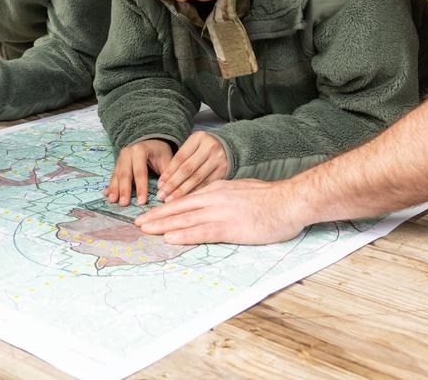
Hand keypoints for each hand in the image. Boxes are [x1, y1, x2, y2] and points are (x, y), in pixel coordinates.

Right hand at [104, 139, 172, 205]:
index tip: (141, 202)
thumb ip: (166, 175)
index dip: (141, 188)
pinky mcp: (117, 165)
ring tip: (113, 201)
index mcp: (139, 150)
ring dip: (115, 189)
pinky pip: (113, 176)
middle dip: (124, 190)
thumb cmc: (159, 152)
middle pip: (125, 174)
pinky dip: (110, 186)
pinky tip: (106, 194)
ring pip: (117, 176)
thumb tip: (165, 194)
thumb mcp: (166, 159)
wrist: (150, 141)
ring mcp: (120, 159)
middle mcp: (127, 153)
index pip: (140, 172)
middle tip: (124, 204)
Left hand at [134, 179, 308, 244]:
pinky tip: (169, 239)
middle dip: (157, 216)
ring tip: (145, 231)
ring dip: (162, 226)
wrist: (289, 201)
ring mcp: (220, 212)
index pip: (186, 199)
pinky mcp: (229, 227)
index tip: (152, 213)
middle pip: (179, 208)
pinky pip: (201, 232)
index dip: (167, 207)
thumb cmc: (271, 198)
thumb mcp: (243, 190)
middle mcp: (214, 198)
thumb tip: (218, 203)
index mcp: (218, 189)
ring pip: (184, 219)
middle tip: (138, 223)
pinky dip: (183, 236)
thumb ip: (227, 196)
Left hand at [157, 130, 226, 201]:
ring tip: (170, 200)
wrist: (229, 147)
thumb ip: (181, 159)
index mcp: (199, 138)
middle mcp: (210, 147)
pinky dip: (195, 193)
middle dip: (173, 184)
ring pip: (197, 179)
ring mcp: (218, 159)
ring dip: (182, 191)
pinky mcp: (224, 171)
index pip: (180, 158)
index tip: (160, 184)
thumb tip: (164, 181)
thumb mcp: (193, 145)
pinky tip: (186, 200)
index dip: (168, 172)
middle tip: (161, 195)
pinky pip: (207, 184)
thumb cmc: (204, 148)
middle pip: (187, 169)